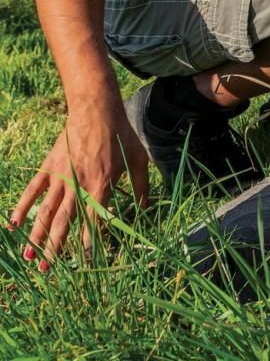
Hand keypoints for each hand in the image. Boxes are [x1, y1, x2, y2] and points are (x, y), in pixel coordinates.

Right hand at [10, 107, 148, 266]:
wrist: (96, 109)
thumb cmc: (120, 134)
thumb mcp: (137, 158)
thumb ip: (141, 185)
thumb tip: (146, 208)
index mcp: (102, 184)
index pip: (94, 220)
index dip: (89, 242)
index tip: (84, 260)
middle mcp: (78, 184)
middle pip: (64, 222)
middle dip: (55, 248)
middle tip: (47, 270)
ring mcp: (60, 176)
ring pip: (45, 212)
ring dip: (36, 236)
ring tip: (30, 258)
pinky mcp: (49, 167)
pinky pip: (33, 190)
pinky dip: (21, 207)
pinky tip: (13, 225)